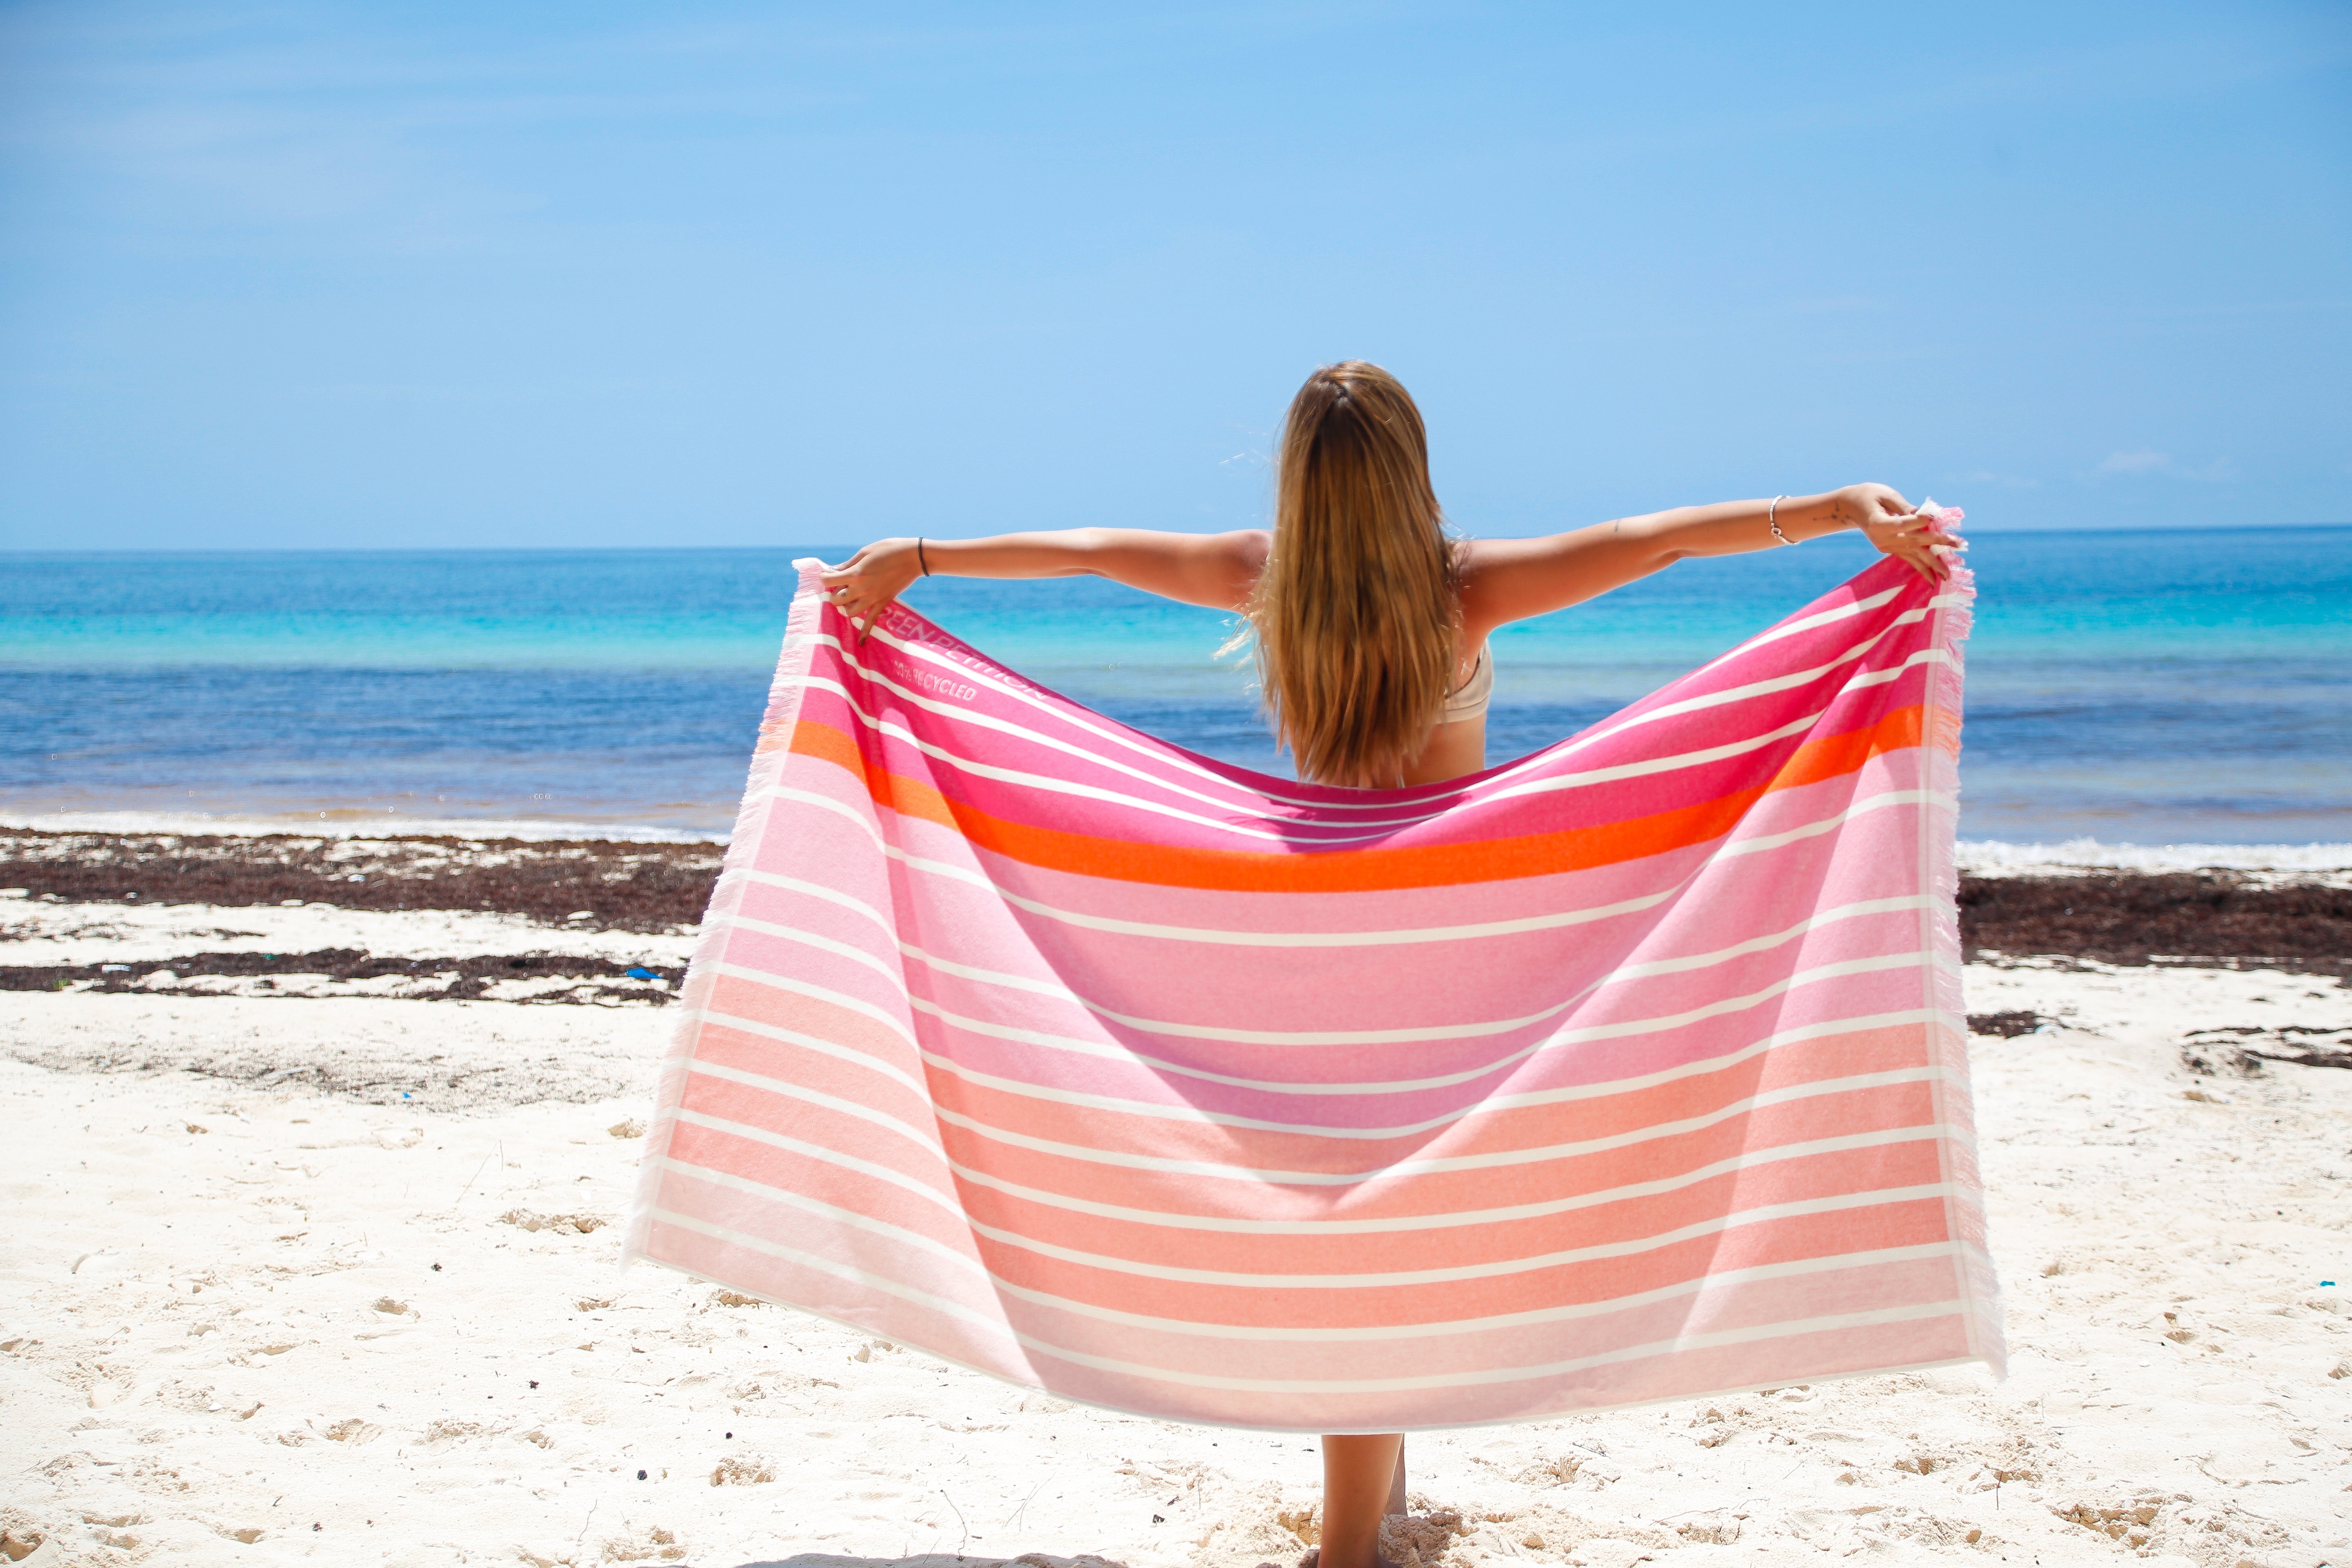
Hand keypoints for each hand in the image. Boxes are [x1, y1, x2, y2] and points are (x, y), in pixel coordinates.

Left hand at [818, 538, 923, 640]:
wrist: (913, 557)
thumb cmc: (888, 549)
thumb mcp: (865, 552)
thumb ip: (848, 564)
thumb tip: (832, 571)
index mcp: (855, 573)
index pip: (829, 581)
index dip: (825, 577)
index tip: (828, 575)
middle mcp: (862, 588)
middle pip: (836, 600)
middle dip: (834, 593)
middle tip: (840, 586)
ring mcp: (872, 598)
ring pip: (849, 612)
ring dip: (846, 607)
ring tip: (849, 599)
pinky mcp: (883, 603)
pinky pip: (871, 621)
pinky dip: (865, 633)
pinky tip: (860, 644)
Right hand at [1838, 483, 1961, 583]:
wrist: (1850, 508)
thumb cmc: (1869, 495)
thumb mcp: (1886, 495)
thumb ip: (1904, 506)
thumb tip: (1925, 515)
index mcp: (1878, 523)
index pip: (1902, 523)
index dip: (1918, 521)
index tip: (1934, 517)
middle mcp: (1882, 538)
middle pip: (1913, 541)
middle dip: (1937, 543)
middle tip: (1957, 544)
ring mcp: (1886, 546)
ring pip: (1913, 555)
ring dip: (1932, 564)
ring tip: (1947, 575)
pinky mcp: (1889, 549)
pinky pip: (1908, 559)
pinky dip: (1921, 568)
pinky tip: (1933, 579)